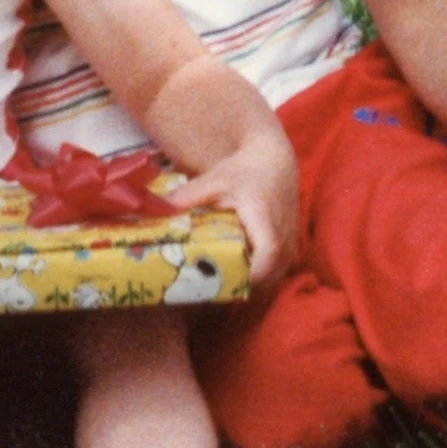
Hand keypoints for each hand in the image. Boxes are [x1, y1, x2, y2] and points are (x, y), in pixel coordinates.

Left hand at [171, 134, 299, 287]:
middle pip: (266, 279)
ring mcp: (291, 244)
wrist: (273, 160)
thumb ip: (187, 196)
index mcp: (266, 223)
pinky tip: (235, 270)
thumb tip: (155, 209)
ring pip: (272, 279)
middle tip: (208, 288)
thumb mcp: (215, 180)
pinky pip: (276, 272)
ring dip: (249, 283)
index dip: (244, 279)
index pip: (265, 262)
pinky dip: (258, 275)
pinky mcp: (291, 247)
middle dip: (239, 287)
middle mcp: (284, 238)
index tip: (216, 285)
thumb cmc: (244, 170)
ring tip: (219, 281)